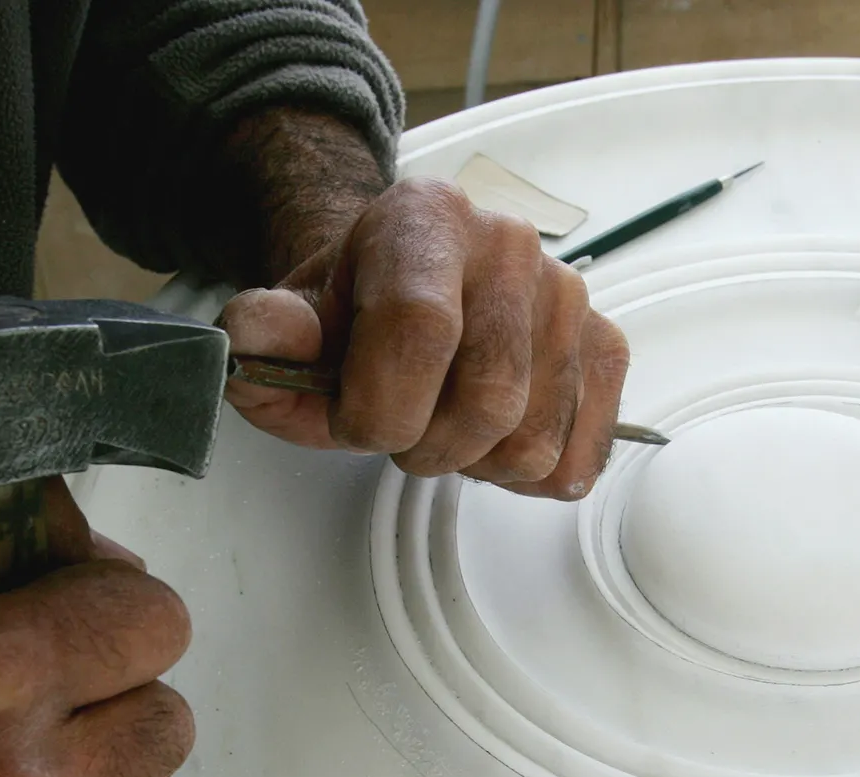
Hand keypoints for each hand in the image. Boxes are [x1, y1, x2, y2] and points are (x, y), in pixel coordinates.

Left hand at [219, 177, 631, 499]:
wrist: (407, 292)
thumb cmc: (352, 315)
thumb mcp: (289, 320)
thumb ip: (262, 333)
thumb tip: (255, 337)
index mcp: (426, 218)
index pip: (420, 329)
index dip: (380, 407)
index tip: (351, 422)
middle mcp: (510, 244)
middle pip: (489, 400)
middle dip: (427, 448)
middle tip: (400, 430)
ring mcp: (568, 296)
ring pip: (534, 441)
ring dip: (476, 464)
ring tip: (447, 427)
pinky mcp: (605, 345)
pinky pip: (580, 454)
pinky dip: (529, 475)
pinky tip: (493, 441)